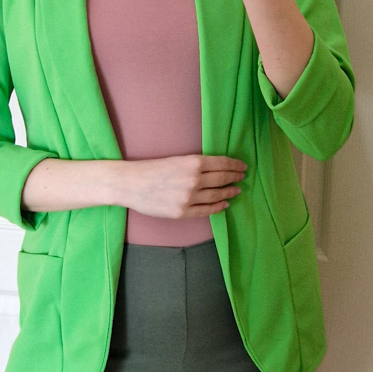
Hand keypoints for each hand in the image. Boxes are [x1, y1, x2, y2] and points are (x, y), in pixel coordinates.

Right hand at [125, 154, 245, 217]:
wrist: (130, 184)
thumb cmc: (150, 169)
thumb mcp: (176, 159)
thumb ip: (195, 164)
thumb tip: (215, 168)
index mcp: (192, 163)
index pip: (222, 163)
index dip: (234, 165)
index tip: (242, 166)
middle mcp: (194, 180)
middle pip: (222, 179)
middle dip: (234, 177)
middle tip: (242, 176)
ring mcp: (189, 198)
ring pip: (217, 195)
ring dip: (229, 192)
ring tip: (236, 190)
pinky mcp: (182, 212)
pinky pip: (206, 211)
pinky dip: (218, 207)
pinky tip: (224, 204)